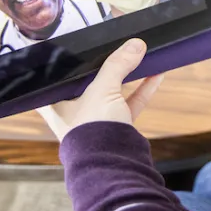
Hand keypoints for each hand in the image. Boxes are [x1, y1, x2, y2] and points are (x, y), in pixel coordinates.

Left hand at [37, 38, 163, 140]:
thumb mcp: (101, 90)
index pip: (54, 75)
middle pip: (87, 80)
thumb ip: (117, 65)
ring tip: (139, 54)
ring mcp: (96, 118)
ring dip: (127, 73)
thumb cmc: (92, 131)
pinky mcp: (116, 126)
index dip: (63, 59)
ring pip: (111, 90)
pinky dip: (142, 88)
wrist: (112, 166)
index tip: (74, 44)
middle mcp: (72, 110)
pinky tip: (156, 74)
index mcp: (55, 103)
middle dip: (103, 63)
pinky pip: (129, 102)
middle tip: (114, 45)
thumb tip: (136, 44)